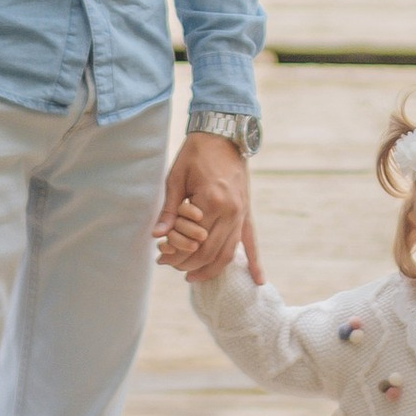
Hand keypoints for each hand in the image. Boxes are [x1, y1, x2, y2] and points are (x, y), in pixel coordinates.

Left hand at [156, 132, 263, 284]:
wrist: (223, 134)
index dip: (175, 255)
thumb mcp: (176, 178)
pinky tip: (258, 281)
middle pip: (209, 252)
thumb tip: (157, 236)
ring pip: (228, 253)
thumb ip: (169, 210)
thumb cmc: (196, 154)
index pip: (192, 242)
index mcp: (211, 202)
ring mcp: (241, 213)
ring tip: (192, 276)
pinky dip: (255, 263)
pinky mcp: (247, 212)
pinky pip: (251, 242)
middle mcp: (231, 212)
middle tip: (170, 266)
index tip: (160, 258)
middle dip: (187, 264)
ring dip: (211, 269)